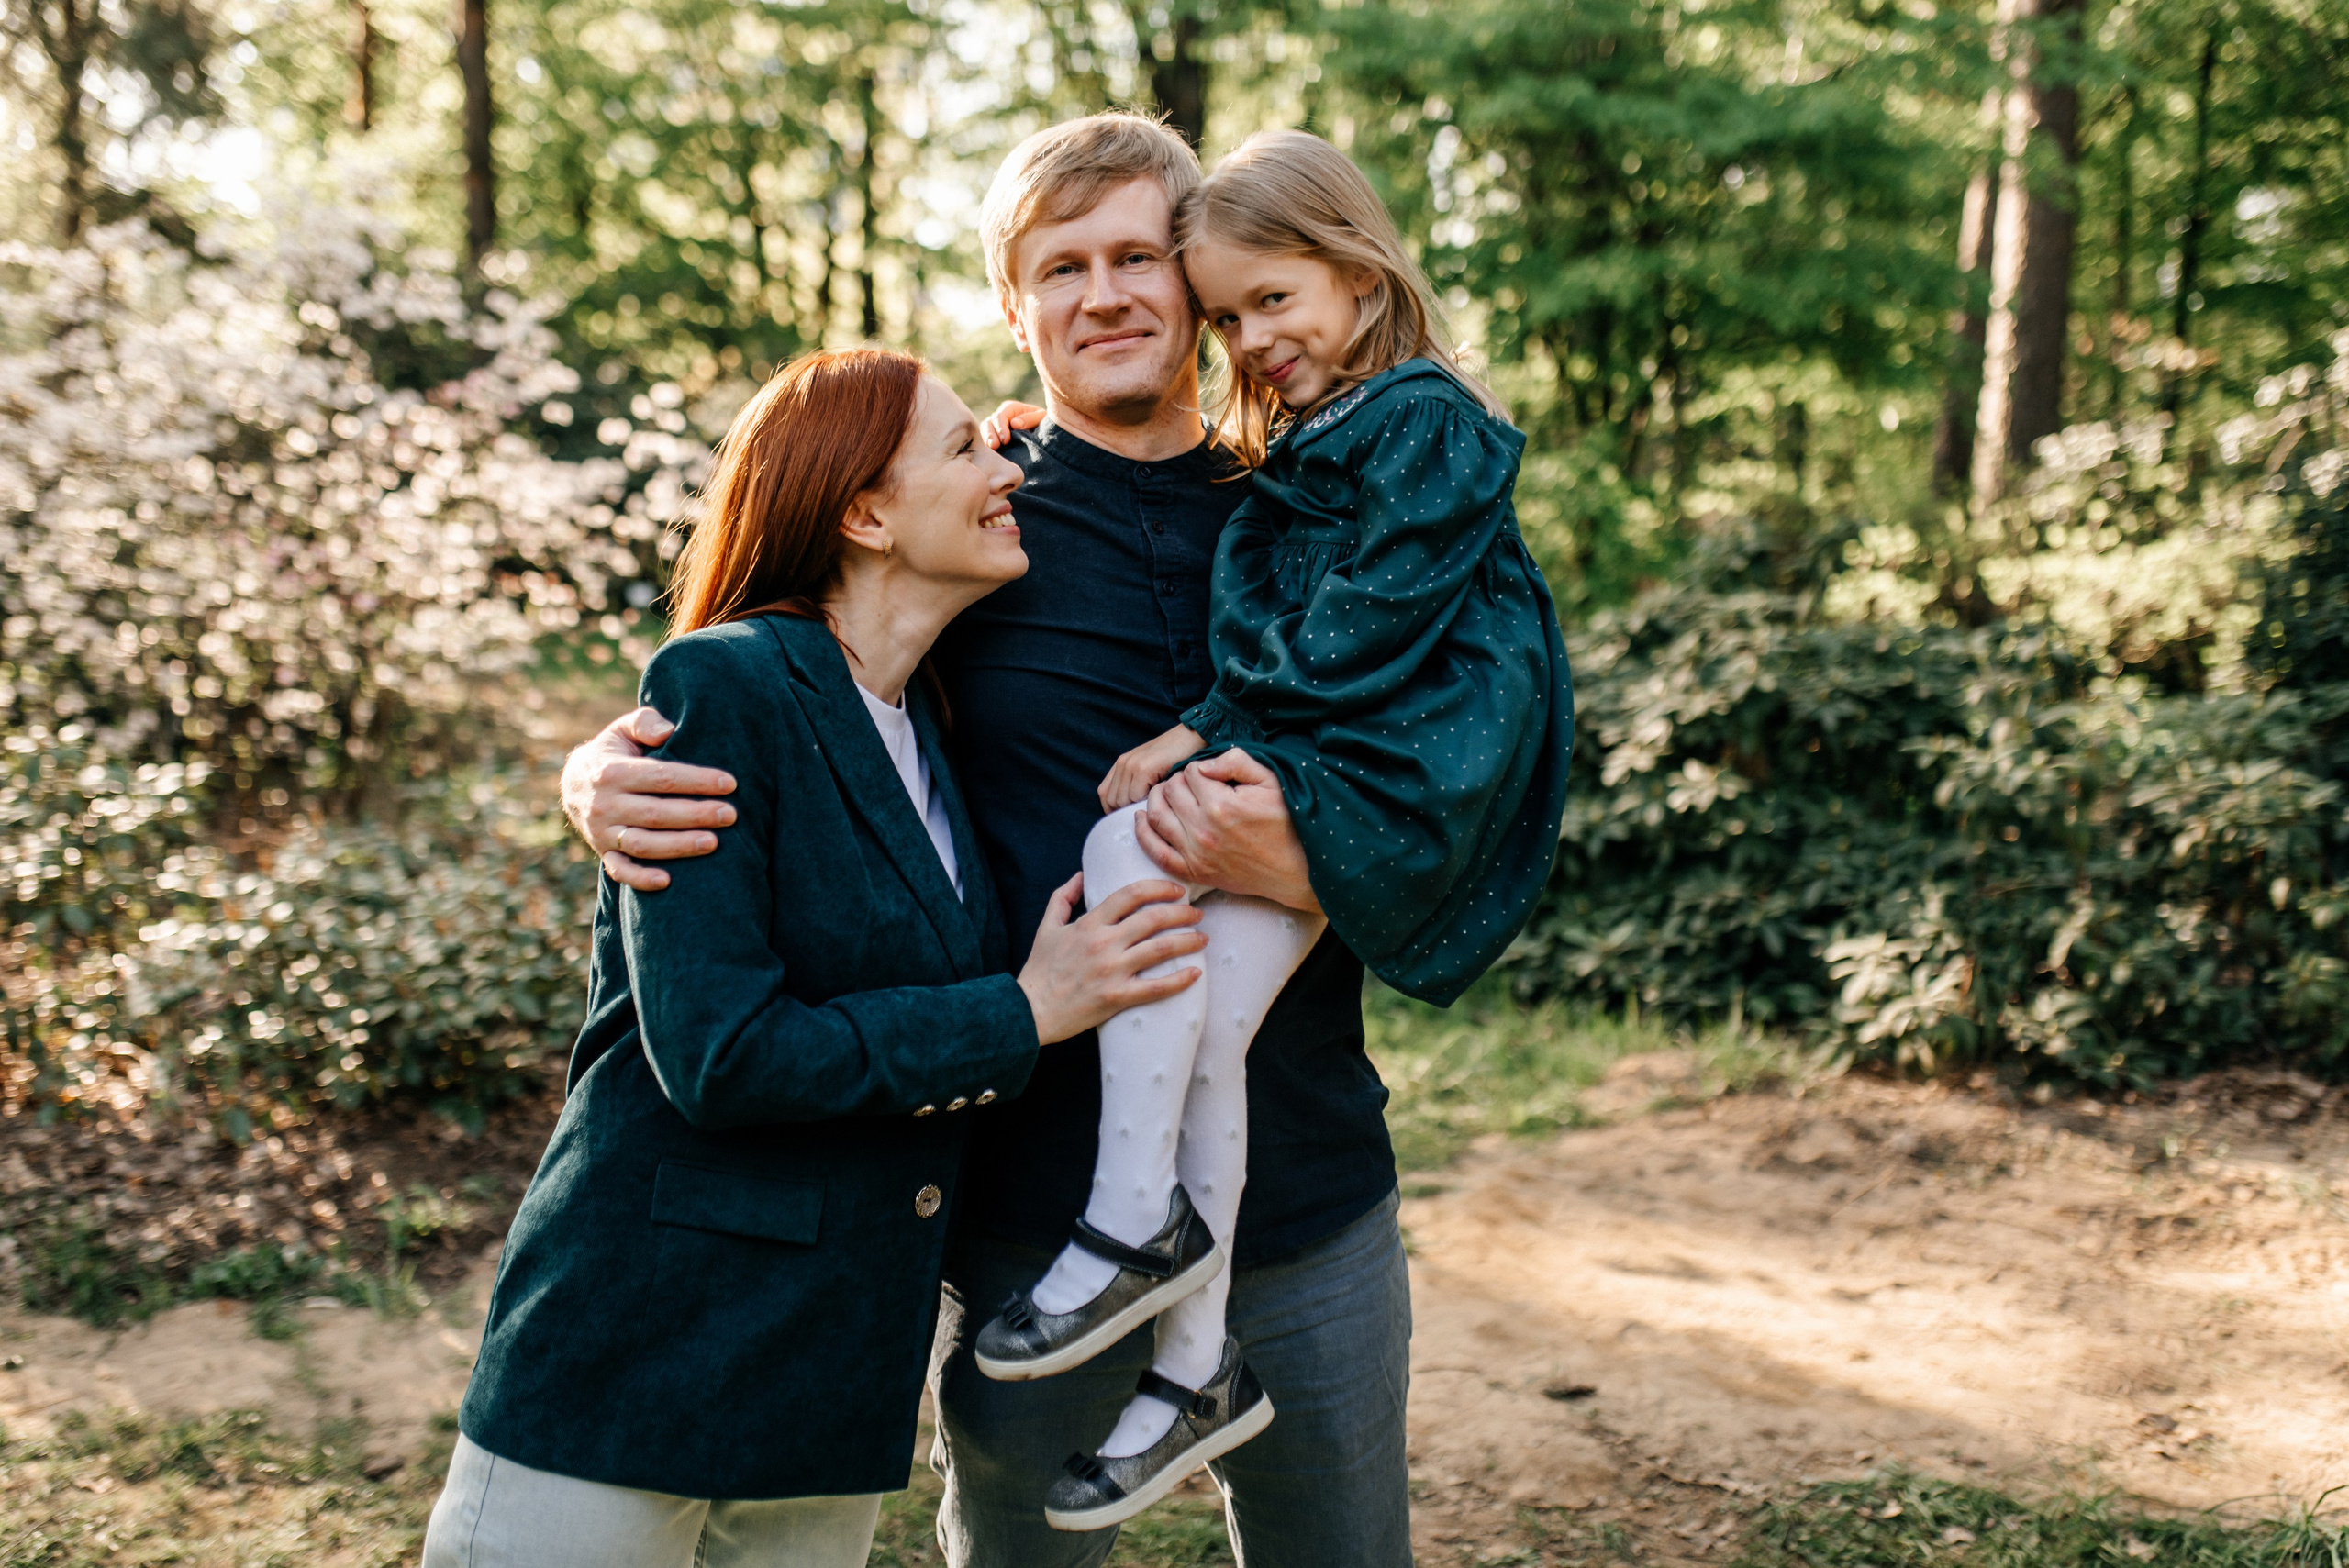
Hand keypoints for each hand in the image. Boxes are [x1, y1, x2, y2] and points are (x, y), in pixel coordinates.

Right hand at [561, 706, 738, 892]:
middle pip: (656, 813)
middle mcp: (605, 804)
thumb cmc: (613, 752)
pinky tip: (669, 881)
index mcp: (612, 771)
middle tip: (730, 815)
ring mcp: (602, 831)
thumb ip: (645, 722)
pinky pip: (620, 870)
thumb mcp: (622, 729)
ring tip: (713, 843)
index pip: (661, 777)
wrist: (572, 782)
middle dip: (696, 814)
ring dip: (678, 846)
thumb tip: (667, 731)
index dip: (696, 780)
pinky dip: (641, 879)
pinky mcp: (603, 852)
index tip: (729, 783)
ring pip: (643, 844)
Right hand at [980, 399, 1047, 447]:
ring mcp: (995, 428)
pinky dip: (987, 448)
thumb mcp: (1041, 418)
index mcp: (1010, 408)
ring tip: (992, 450)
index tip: (1005, 440)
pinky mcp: (994, 440)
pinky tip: (991, 456)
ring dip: (986, 440)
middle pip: (988, 423)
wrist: (1045, 435)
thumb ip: (1030, 419)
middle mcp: (1000, 417)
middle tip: (994, 446)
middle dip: (990, 434)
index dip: (1001, 428)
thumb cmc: (1044, 423)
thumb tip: (1014, 424)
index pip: (1000, 416)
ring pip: (984, 431)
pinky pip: (986, 442)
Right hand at [1017, 873, 1205, 1043]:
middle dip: (1182, 913)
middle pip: (1153, 919)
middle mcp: (1103, 943)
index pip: (1131, 895)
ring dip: (1188, 941)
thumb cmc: (1039, 969)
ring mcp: (1111, 971)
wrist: (1030, 1010)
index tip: (1176, 890)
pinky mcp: (1116, 997)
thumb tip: (1080, 875)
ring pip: (1160, 949)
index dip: (1159, 887)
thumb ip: (1063, 897)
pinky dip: (1179, 980)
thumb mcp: (1047, 926)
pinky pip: (1155, 988)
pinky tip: (1195, 974)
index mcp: (1089, 923)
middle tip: (1197, 914)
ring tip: (1203, 939)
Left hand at [1098, 724, 1204, 811]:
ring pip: (1123, 801)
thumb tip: (1133, 816)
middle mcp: (1123, 763)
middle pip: (1112, 801)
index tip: (1131, 819)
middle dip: (1126, 813)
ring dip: (1138, 808)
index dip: (1114, 810)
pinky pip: (1135, 796)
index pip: (1105, 795)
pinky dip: (1147, 802)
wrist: (1195, 737)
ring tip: (1156, 807)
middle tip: (1147, 816)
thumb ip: (1139, 786)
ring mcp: (1131, 764)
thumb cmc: (1180, 758)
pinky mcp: (1143, 768)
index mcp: (1122, 764)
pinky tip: (1162, 799)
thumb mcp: (1153, 772)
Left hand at [1136, 749, 1321, 913]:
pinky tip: (1141, 819)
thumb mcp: (1271, 782)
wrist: (1295, 869)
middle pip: (1170, 791)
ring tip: (1166, 793)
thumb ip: (1237, 762)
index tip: (1208, 774)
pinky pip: (1156, 852)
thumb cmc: (1286, 823)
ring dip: (1156, 799)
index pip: (1190, 773)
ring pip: (1155, 816)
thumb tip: (1204, 764)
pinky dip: (1142, 834)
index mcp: (1222, 805)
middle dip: (1177, 780)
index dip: (1197, 768)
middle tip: (1190, 783)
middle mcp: (1203, 830)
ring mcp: (1196, 854)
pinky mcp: (1194, 872)